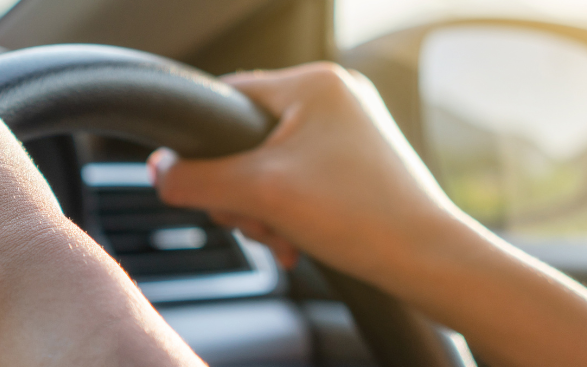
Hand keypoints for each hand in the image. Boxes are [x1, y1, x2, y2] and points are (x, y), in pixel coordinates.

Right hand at [151, 62, 462, 279]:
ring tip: (280, 235)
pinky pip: (298, 180)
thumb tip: (158, 171)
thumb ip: (195, 178)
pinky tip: (293, 241)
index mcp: (314, 83)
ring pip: (269, 166)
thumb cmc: (360, 215)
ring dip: (262, 208)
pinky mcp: (358, 163)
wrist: (428, 260)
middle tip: (254, 220)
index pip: (226, 98)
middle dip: (239, 190)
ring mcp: (350, 130)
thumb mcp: (258, 193)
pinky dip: (287, 212)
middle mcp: (335, 97)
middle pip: (245, 139)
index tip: (207, 185)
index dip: (205, 146)